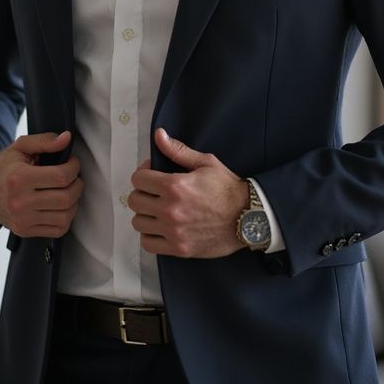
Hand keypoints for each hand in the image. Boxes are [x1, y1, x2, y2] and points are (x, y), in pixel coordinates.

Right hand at [0, 131, 83, 237]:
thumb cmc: (6, 166)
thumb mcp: (21, 147)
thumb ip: (45, 141)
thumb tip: (67, 138)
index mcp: (19, 178)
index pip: (61, 176)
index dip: (74, 167)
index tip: (72, 163)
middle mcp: (19, 202)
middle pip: (66, 198)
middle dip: (77, 184)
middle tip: (74, 177)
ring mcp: (22, 220)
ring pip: (65, 216)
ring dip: (74, 202)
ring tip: (68, 190)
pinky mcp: (25, 231)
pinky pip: (58, 230)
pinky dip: (66, 218)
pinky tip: (60, 206)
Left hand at [128, 128, 248, 257]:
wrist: (249, 217)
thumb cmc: (228, 188)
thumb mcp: (206, 163)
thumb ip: (178, 150)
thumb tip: (159, 135)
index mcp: (174, 185)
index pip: (138, 179)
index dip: (144, 174)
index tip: (152, 176)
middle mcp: (170, 209)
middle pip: (135, 201)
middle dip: (142, 193)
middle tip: (154, 193)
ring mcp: (173, 231)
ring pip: (138, 223)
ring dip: (145, 215)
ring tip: (157, 211)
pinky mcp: (179, 248)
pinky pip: (148, 244)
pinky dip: (149, 236)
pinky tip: (159, 228)